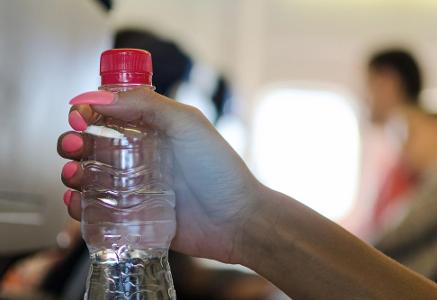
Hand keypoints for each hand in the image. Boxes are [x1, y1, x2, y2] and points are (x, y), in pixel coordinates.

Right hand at [57, 87, 263, 262]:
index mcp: (151, 129)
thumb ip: (146, 104)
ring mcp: (134, 186)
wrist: (235, 219)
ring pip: (90, 176)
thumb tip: (98, 96)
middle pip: (92, 144)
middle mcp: (140, 155)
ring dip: (73, 172)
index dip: (88, 112)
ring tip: (75, 175)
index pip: (109, 114)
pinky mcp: (132, 214)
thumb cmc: (218, 169)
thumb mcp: (187, 124)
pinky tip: (78, 201)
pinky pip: (98, 208)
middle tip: (74, 146)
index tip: (78, 116)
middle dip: (73, 142)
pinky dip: (80, 204)